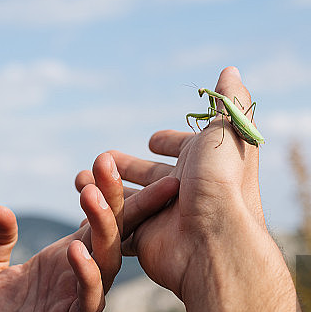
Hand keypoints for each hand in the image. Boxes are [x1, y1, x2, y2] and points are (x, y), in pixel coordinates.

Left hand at [0, 153, 178, 311]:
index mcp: (61, 262)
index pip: (95, 222)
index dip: (105, 193)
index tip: (103, 159)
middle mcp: (75, 280)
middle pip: (109, 234)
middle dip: (117, 201)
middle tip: (110, 164)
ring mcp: (74, 307)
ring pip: (105, 264)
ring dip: (102, 230)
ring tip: (91, 197)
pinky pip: (87, 303)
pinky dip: (86, 277)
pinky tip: (75, 253)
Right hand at [76, 69, 310, 311]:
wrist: (213, 240)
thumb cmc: (222, 181)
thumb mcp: (228, 128)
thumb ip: (229, 99)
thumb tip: (231, 70)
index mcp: (206, 165)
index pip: (186, 150)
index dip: (170, 142)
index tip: (153, 140)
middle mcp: (187, 192)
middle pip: (151, 175)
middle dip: (126, 166)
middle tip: (101, 158)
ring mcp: (165, 218)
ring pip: (129, 200)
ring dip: (105, 188)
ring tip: (79, 178)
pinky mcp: (146, 241)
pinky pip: (118, 228)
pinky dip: (101, 217)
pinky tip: (83, 204)